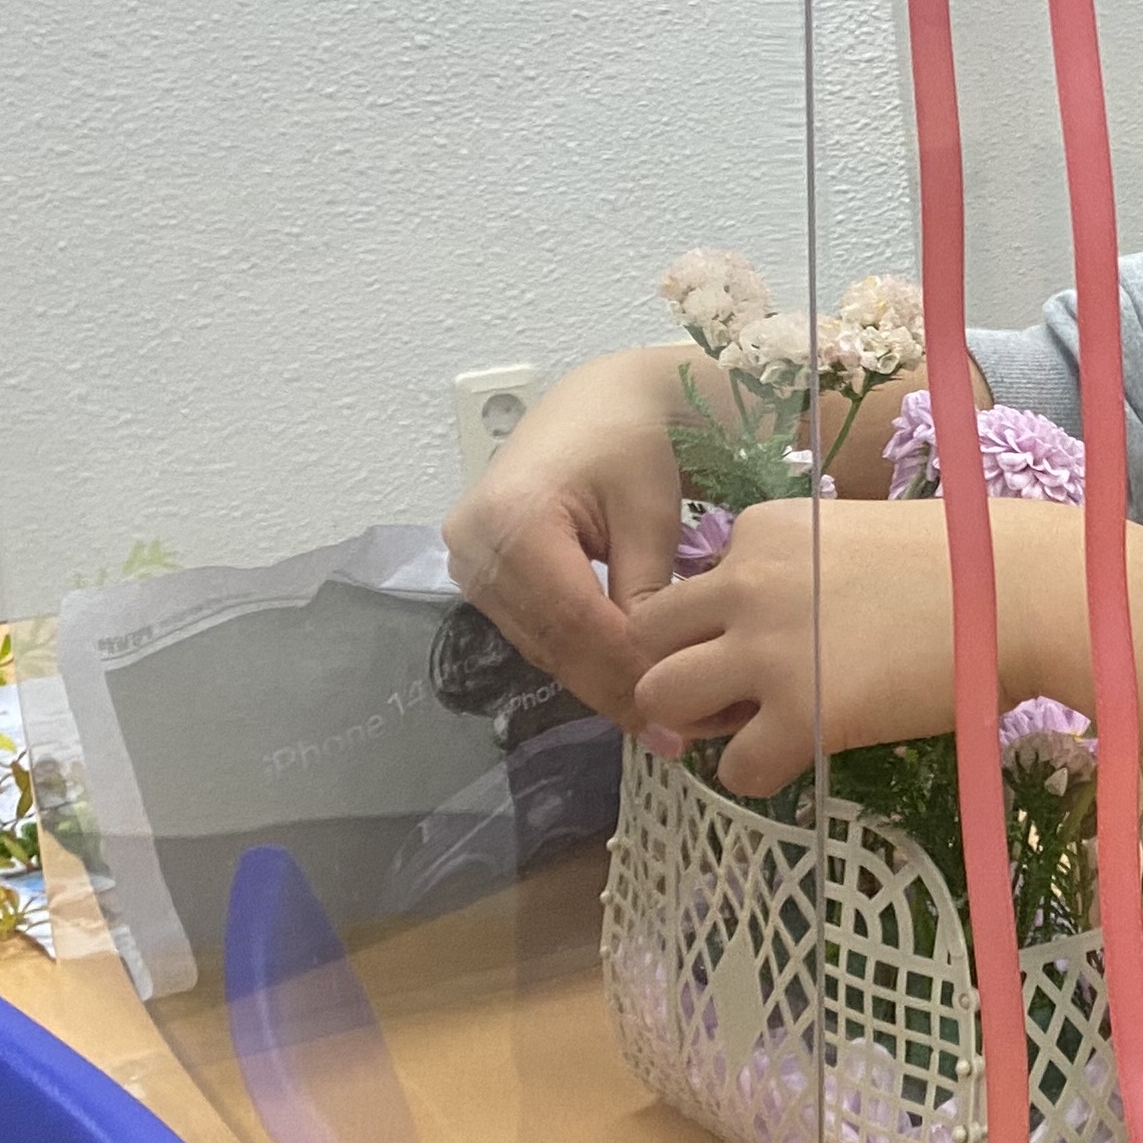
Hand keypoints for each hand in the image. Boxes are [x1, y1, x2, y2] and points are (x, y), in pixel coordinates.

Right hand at [443, 347, 704, 720]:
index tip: (673, 717)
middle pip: (552, 641)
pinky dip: (580, 659)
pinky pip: (535, 632)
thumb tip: (657, 673)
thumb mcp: (650, 516)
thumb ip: (647, 591)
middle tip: (672, 737)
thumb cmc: (633, 444)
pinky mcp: (479, 575)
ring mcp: (469, 561)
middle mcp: (475, 544)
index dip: (624, 674)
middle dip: (614, 690)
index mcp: (513, 518)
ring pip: (542, 647)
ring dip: (598, 683)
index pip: (574, 620)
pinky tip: (624, 680)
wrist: (600, 405)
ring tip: (656, 718)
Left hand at [626, 496, 1086, 795]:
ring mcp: (768, 650)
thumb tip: (781, 621)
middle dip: (676, 671)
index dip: (711, 628)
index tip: (761, 648)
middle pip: (645, 638)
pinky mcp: (803, 715)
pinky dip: (758, 773)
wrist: (1025, 592)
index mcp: (762, 530)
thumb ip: (803, 570)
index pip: (685, 587)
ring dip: (700, 722)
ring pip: (661, 698)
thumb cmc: (969, 562)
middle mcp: (747, 582)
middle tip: (730, 699)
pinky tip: (803, 758)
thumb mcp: (860, 537)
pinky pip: (735, 767)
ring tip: (755, 729)